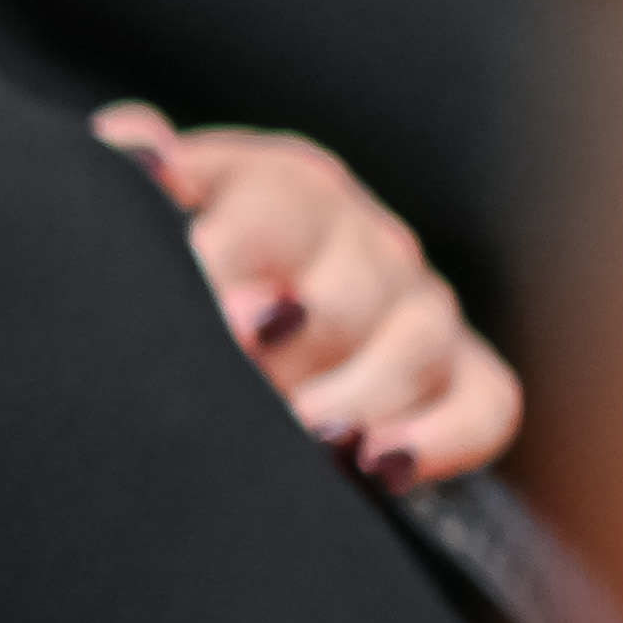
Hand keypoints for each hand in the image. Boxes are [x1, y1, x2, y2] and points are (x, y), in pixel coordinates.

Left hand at [93, 103, 523, 485]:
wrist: (241, 311)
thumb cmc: (177, 255)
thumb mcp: (155, 206)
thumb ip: (138, 169)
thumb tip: (143, 154)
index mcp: (286, 182)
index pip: (275, 209)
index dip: (237, 263)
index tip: (210, 315)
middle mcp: (364, 236)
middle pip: (347, 288)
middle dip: (297, 344)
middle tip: (246, 383)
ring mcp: (422, 303)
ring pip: (416, 346)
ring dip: (361, 396)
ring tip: (308, 436)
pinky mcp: (466, 369)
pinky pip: (484, 404)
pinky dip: (442, 437)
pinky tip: (383, 467)